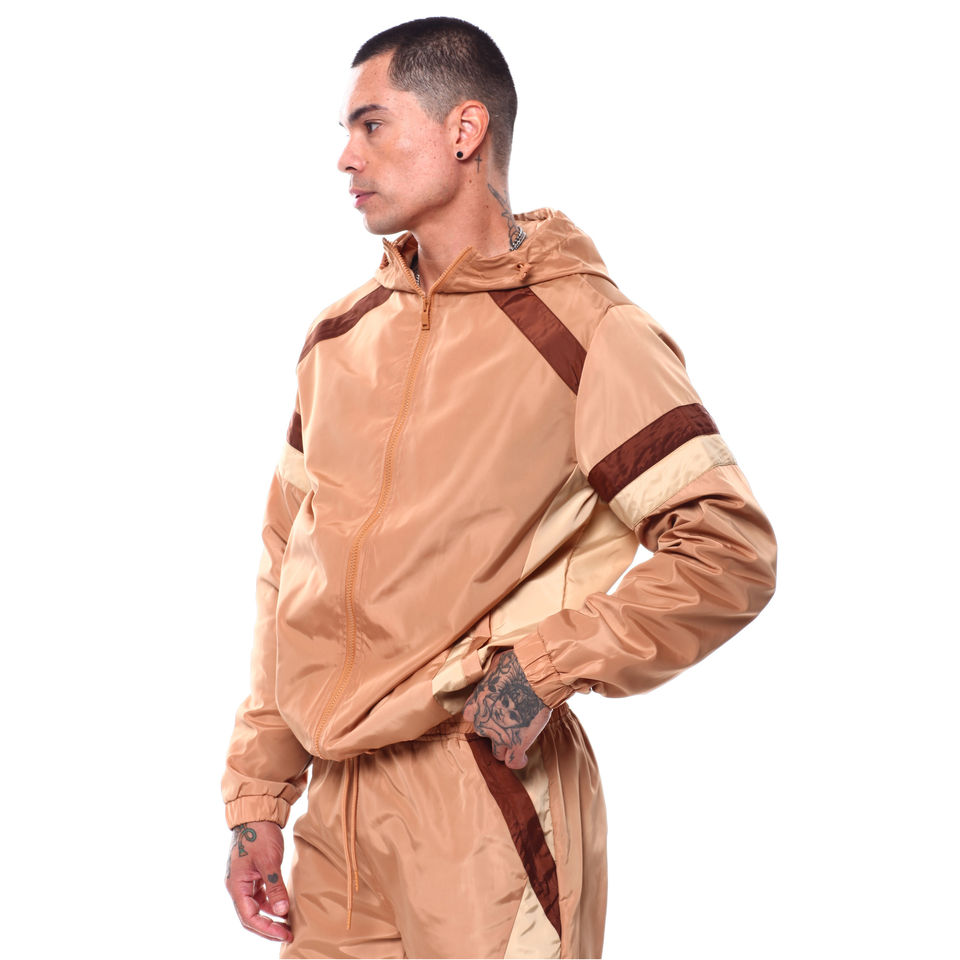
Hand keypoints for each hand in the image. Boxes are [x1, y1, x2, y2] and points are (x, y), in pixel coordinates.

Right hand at [224, 820, 292, 942]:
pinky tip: (282, 906)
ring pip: (255, 907)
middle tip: (288, 934)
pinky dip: (270, 903)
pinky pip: (259, 896)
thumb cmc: (260, 835)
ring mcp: (244, 881)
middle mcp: (237, 886)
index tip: (284, 933)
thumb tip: (282, 911)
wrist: (257, 813)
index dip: (266, 928)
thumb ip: (275, 887)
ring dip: (270, 916)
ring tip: (287, 923)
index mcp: (236, 885)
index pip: (249, 917)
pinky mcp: (251, 875)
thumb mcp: (269, 861)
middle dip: (268, 927)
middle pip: (250, 916)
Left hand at [463, 648, 551, 768]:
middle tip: (511, 721)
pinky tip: (523, 756)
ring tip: (517, 740)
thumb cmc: (517, 665)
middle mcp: (483, 722)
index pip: (471, 717)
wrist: (535, 675)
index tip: (493, 712)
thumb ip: (489, 679)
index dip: (483, 715)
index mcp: (476, 704)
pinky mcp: (518, 743)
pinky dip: (518, 761)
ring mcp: (500, 735)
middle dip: (497, 729)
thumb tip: (493, 675)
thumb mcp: (493, 666)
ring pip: (498, 752)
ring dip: (506, 747)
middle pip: (485, 734)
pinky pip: (513, 762)